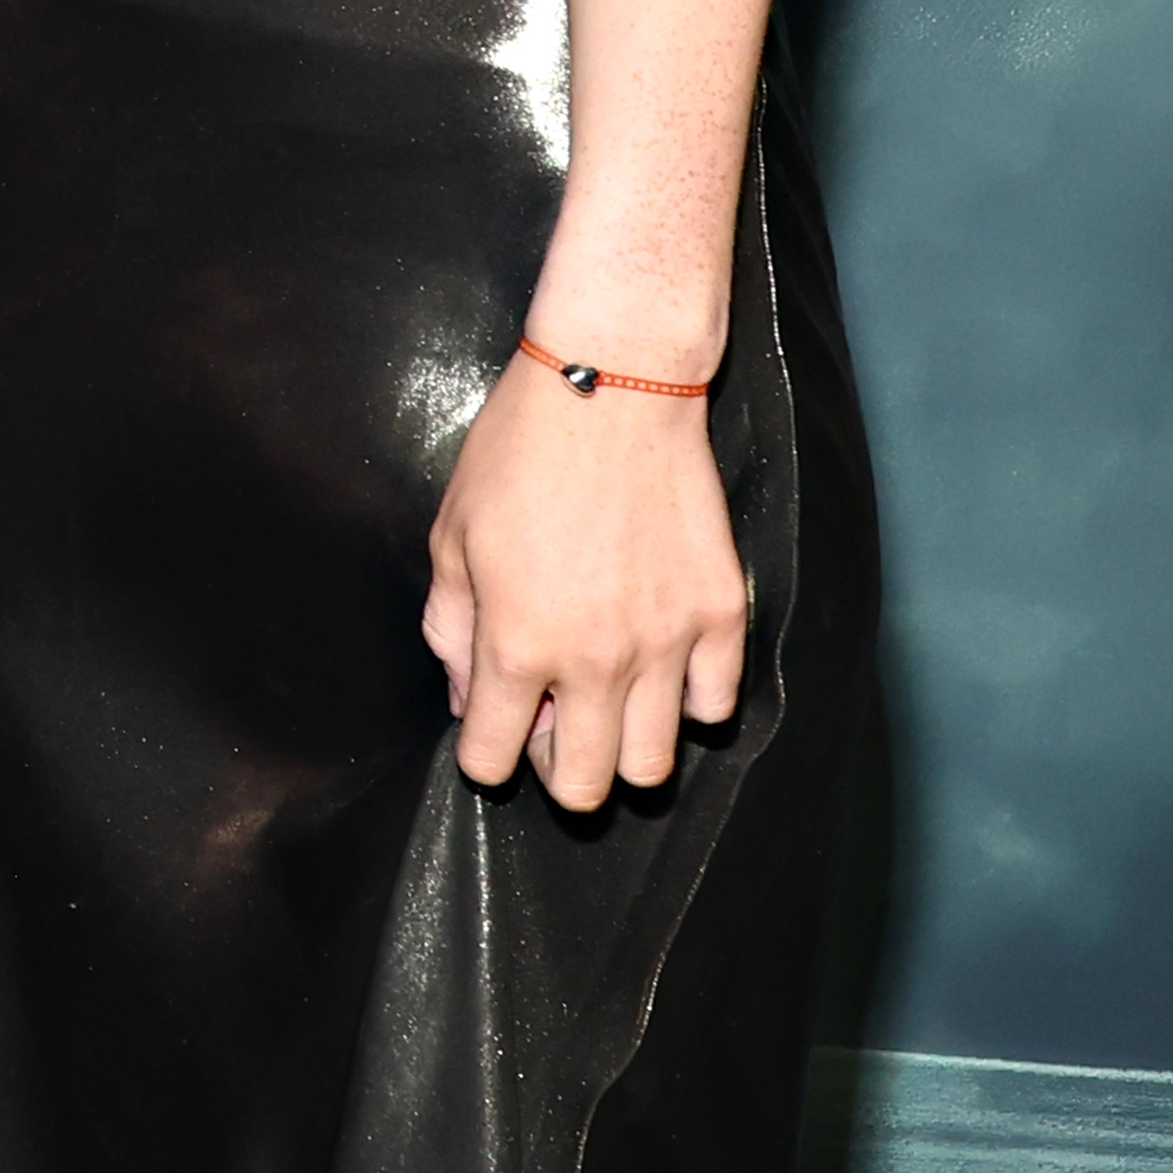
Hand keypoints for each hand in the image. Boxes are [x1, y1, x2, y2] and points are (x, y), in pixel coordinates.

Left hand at [423, 355, 745, 813]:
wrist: (612, 385)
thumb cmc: (518, 452)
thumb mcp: (451, 536)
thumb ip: (453, 629)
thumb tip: (468, 695)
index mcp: (518, 645)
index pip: (493, 760)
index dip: (484, 756)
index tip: (490, 733)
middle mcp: (595, 661)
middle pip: (585, 787)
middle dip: (559, 771)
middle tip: (553, 728)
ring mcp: (666, 643)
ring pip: (654, 764)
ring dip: (625, 750)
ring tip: (609, 705)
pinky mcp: (721, 615)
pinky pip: (715, 705)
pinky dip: (688, 701)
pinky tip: (664, 667)